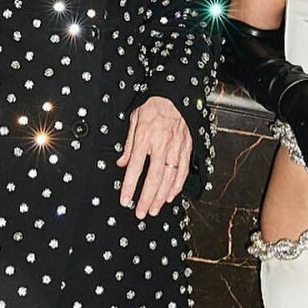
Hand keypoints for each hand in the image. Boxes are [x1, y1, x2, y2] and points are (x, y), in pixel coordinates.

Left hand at [116, 95, 191, 218]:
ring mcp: (176, 147)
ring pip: (169, 178)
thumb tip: (122, 163)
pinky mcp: (186, 148)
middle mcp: (161, 144)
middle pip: (153, 178)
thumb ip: (128, 144)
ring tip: (154, 210)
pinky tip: (170, 196)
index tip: (125, 200)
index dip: (129, 186)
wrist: (175, 94)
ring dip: (161, 197)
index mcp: (145, 138)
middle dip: (147, 198)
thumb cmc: (153, 106)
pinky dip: (177, 186)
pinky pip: (182, 171)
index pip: (135, 168)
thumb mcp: (134, 120)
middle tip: (141, 212)